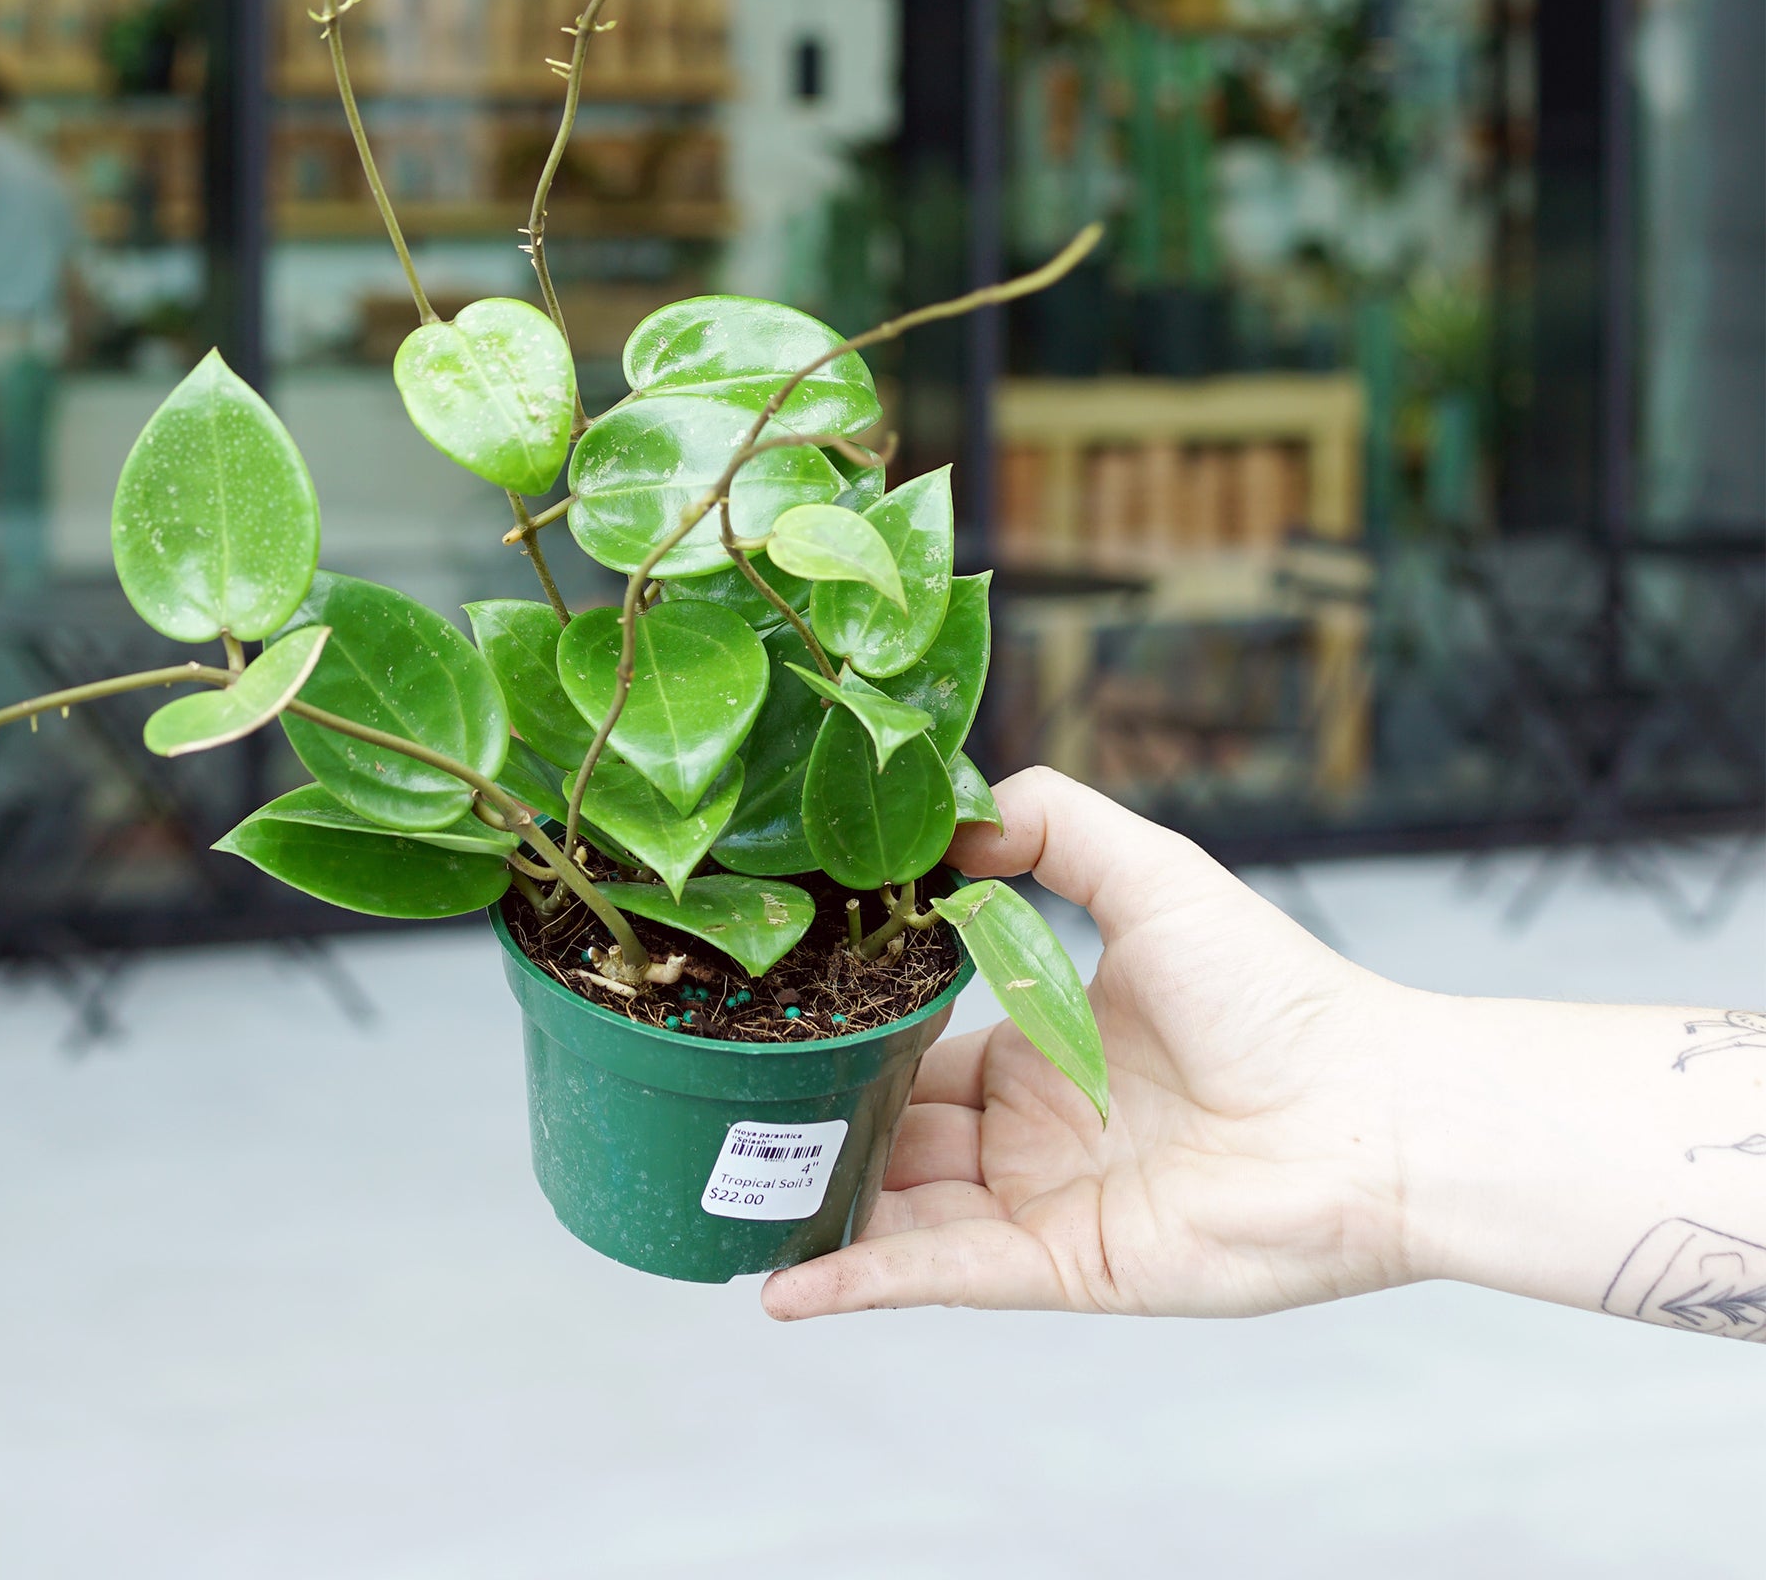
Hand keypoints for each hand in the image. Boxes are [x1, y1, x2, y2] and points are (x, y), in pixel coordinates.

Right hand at [763, 768, 1414, 1319]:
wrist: (1375, 1110)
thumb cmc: (1278, 993)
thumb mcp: (1153, 872)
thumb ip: (1054, 821)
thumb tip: (953, 811)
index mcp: (1045, 1045)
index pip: (921, 1043)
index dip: (854, 1029)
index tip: (777, 1004)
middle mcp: (1035, 1128)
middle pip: (896, 1127)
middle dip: (815, 1118)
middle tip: (720, 1099)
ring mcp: (1044, 1201)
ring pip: (901, 1204)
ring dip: (819, 1199)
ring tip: (722, 1186)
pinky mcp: (1063, 1265)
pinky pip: (942, 1274)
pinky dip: (861, 1279)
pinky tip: (782, 1282)